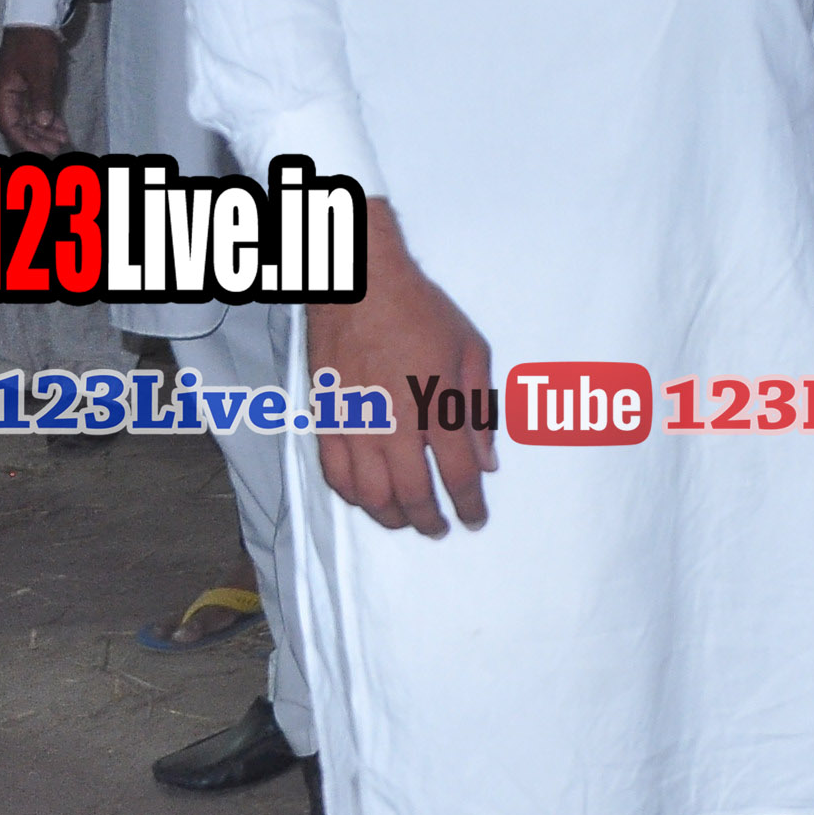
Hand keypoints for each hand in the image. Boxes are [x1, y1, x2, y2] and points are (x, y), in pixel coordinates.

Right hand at [0, 23, 70, 149]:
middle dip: (37, 137)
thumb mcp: (39, 72)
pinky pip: (37, 108)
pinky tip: (60, 128)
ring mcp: (19, 90)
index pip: (9, 124)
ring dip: (45, 129)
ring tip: (62, 140)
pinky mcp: (31, 85)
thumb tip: (41, 124)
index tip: (42, 151)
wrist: (35, 20)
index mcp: (2, 92)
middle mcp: (7, 95)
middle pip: (20, 124)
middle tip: (58, 148)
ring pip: (30, 117)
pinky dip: (48, 118)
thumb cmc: (34, 44)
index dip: (25, 140)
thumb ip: (40, 98)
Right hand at [309, 200, 494, 535]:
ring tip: (406, 521)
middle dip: (430, 519)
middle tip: (441, 528)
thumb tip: (488, 460)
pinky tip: (367, 499)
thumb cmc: (420, 311)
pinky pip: (334, 474)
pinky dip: (352, 496)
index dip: (470, 504)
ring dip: (390, 516)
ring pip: (370, 494)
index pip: (458, 474)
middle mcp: (393, 425)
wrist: (358, 286)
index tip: (476, 519)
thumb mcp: (471, 349)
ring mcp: (354, 425)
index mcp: (436, 406)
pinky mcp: (325, 420)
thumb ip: (480, 408)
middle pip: (412, 495)